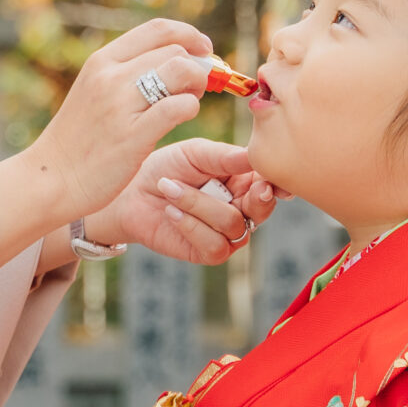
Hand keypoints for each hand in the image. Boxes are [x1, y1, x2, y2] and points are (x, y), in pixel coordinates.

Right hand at [0, 17, 209, 259]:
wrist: (49, 179)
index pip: (157, 29)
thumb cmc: (78, 140)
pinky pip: (178, 107)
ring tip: (191, 100)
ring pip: (180, 71)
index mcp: (102, 61)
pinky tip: (184, 117)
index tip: (204, 48)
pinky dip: (190, 108)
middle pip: (174, 50)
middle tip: (199, 86)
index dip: (189, 34)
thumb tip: (173, 60)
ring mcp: (120, 105)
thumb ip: (126, 74)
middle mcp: (110, 76)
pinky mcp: (133, 135)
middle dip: (198, 65)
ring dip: (197, 84)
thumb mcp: (93, 92)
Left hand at [108, 140, 281, 264]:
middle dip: (252, 198)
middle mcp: (241, 209)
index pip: (270, 183)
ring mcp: (226, 234)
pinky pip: (214, 245)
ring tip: (169, 189)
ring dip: (199, 205)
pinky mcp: (208, 253)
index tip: (268, 181)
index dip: (276, 184)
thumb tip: (253, 156)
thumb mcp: (194, 153)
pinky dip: (191, 226)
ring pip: (233, 225)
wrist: (131, 194)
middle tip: (237, 185)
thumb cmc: (166, 168)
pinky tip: (171, 212)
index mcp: (243, 181)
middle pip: (262, 209)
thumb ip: (223, 156)